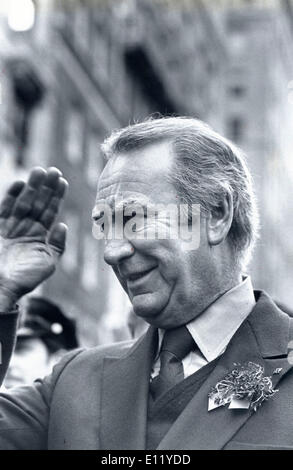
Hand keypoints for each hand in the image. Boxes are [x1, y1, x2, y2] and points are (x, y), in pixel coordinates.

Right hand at [0, 167, 67, 308]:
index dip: (56, 197)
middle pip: (37, 204)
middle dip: (45, 187)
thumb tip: (63, 224)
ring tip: (39, 171)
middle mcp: (25, 229)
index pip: (49, 212)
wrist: (0, 288)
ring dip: (31, 187)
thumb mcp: (48, 262)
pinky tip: (19, 183)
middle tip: (54, 170)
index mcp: (39, 237)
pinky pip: (5, 209)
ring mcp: (10, 228)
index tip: (63, 181)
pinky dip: (10, 196)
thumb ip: (57, 244)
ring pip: (22, 203)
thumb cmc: (25, 279)